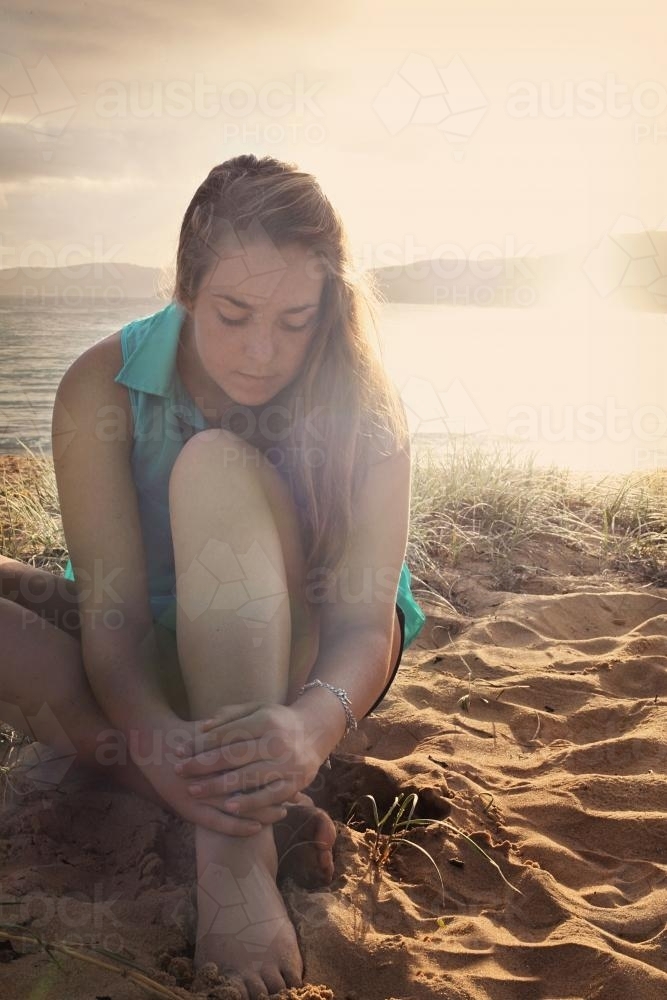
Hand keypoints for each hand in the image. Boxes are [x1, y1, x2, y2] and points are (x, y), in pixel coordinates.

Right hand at [130, 717, 290, 835]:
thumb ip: (236, 730)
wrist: (153, 743)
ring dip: (261, 810)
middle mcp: (212, 772)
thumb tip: (269, 733)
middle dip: (275, 791)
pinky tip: (255, 827)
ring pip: (238, 806)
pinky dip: (238, 825)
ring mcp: (200, 792)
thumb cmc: (187, 734)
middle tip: (296, 796)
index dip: (276, 769)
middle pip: (251, 784)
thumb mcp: (213, 728)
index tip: (296, 773)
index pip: (256, 762)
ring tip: (282, 812)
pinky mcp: (190, 809)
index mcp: (220, 750)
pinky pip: (218, 823)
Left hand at [172, 701, 327, 821]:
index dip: (201, 743)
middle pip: (233, 755)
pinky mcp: (294, 783)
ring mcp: (287, 764)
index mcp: (266, 720)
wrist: (317, 731)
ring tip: (194, 791)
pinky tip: (228, 807)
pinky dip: (249, 803)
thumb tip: (201, 727)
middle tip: (179, 771)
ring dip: (218, 786)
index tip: (179, 751)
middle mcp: (277, 741)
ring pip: (248, 777)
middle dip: (203, 764)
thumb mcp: (257, 708)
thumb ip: (230, 715)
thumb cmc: (278, 720)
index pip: (227, 733)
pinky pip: (269, 796)